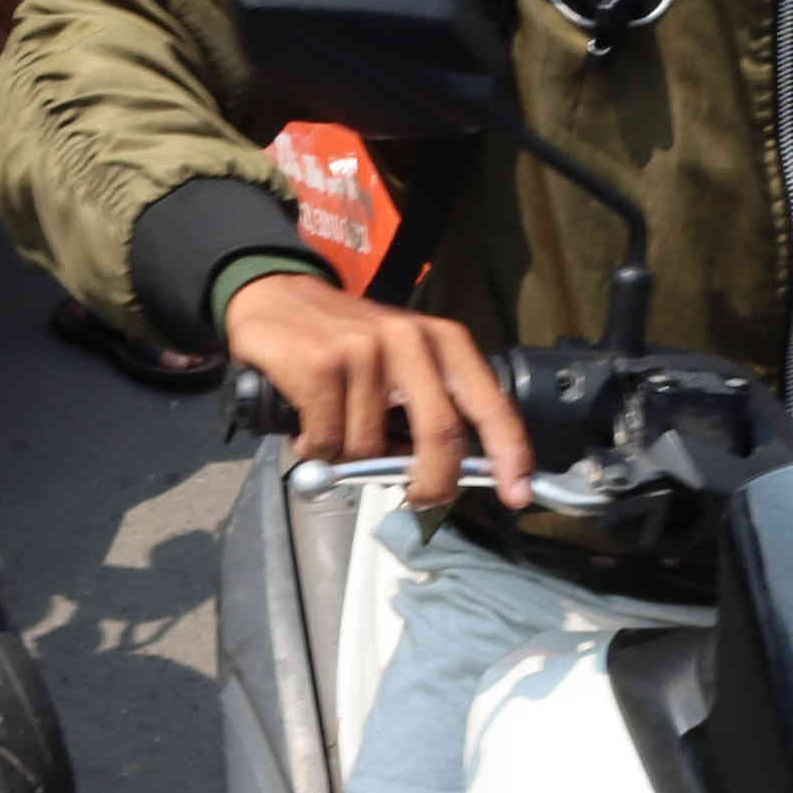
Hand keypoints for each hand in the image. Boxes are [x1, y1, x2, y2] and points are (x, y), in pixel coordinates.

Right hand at [222, 271, 533, 510]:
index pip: (489, 402)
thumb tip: (442, 478)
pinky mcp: (321, 364)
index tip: (517, 493)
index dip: (509, 452)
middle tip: (421, 498)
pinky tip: (307, 426)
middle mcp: (409, 339)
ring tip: (334, 429)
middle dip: (434, 481)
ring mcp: (364, 350)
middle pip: (441, 432)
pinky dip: (315, 449)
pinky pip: (328, 441)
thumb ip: (426, 411)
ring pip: (372, 447)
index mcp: (442, 341)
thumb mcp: (400, 363)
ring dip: (350, 459)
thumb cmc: (344, 341)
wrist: (274, 295)